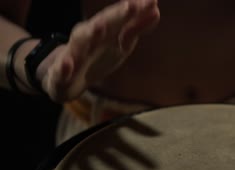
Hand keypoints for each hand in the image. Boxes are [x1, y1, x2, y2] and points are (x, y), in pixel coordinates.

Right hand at [36, 0, 159, 101]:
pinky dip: (63, 67)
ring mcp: (72, 54)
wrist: (63, 78)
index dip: (134, 10)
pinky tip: (67, 64)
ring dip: (89, 34)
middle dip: (115, 15)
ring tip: (100, 27)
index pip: (120, 17)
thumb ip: (136, 28)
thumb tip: (156, 10)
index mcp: (103, 30)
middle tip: (131, 6)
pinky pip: (60, 71)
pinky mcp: (60, 74)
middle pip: (101, 24)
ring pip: (79, 42)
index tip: (152, 0)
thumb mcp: (119, 45)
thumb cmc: (96, 56)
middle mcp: (87, 37)